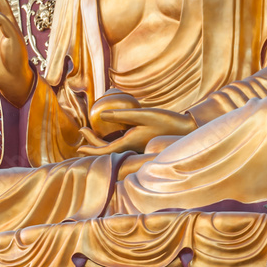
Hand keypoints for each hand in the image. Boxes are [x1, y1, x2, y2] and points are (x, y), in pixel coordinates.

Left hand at [78, 107, 194, 154]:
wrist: (186, 129)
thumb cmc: (166, 121)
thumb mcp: (143, 115)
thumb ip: (122, 115)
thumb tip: (101, 115)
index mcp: (130, 143)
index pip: (105, 151)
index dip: (91, 148)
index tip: (79, 145)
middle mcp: (132, 148)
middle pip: (108, 150)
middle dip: (93, 142)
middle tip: (83, 130)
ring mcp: (138, 146)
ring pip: (115, 147)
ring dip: (102, 141)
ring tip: (91, 131)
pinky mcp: (143, 143)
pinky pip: (123, 144)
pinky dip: (112, 139)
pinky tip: (112, 131)